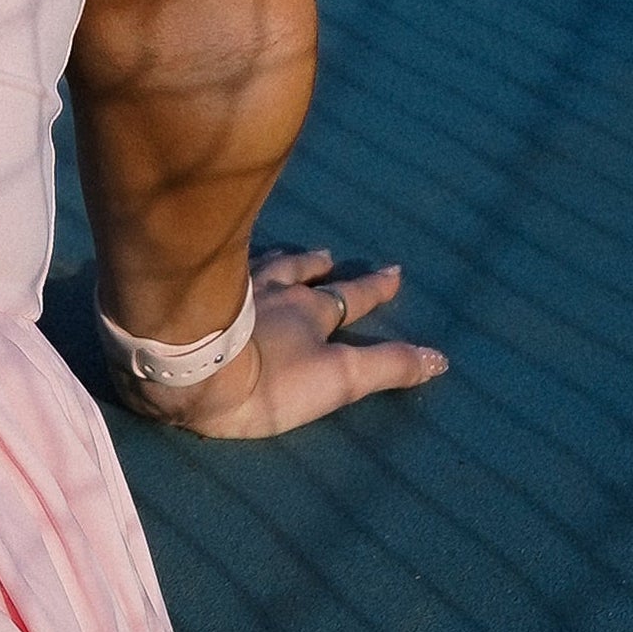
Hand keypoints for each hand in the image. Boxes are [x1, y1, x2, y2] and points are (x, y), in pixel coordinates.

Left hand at [143, 246, 443, 440]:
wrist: (192, 366)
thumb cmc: (270, 378)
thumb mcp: (340, 379)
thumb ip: (388, 367)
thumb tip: (440, 358)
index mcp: (312, 311)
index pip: (354, 295)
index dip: (375, 286)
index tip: (395, 271)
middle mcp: (276, 290)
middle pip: (304, 272)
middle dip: (324, 266)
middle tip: (332, 255)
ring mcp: (231, 287)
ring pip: (263, 264)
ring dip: (283, 258)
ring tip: (291, 253)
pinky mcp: (193, 293)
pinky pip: (221, 266)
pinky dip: (234, 260)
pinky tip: (223, 259)